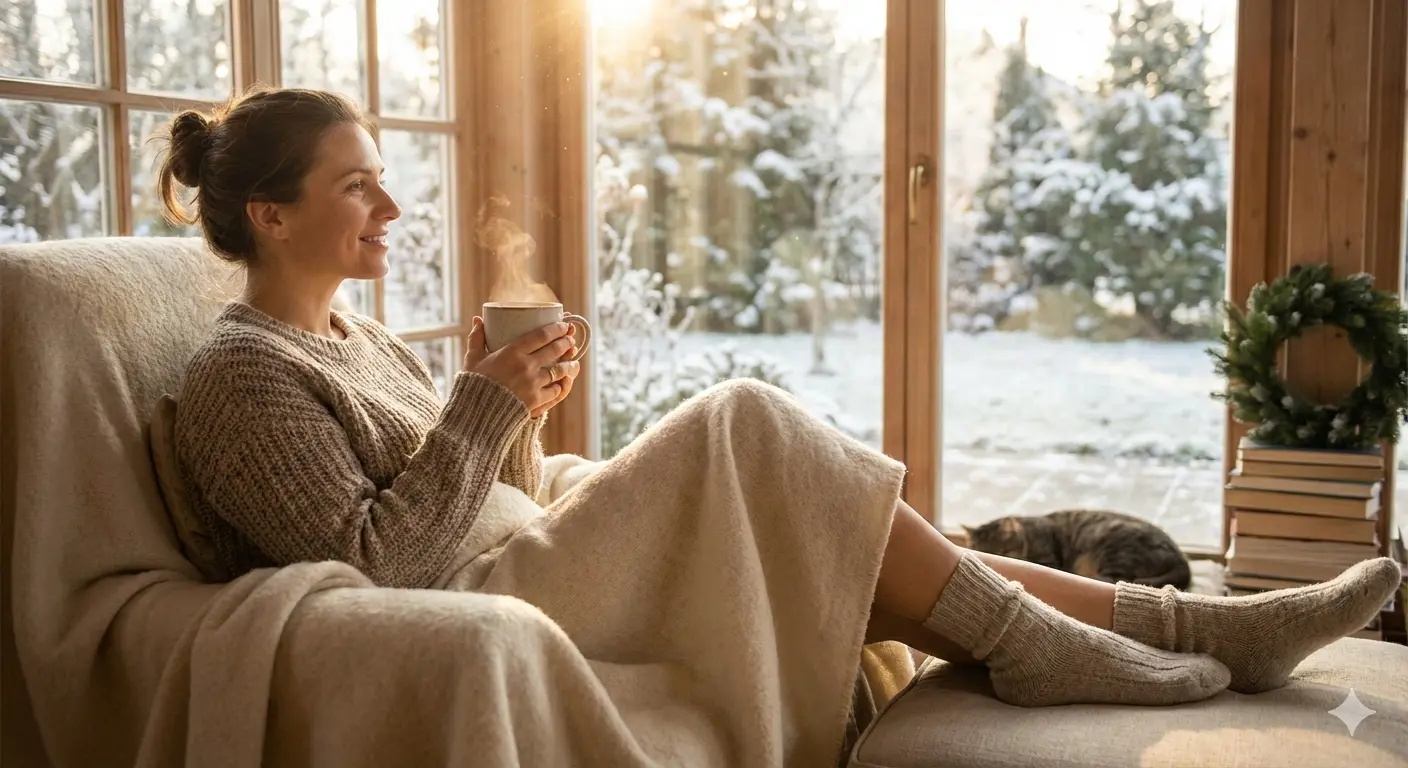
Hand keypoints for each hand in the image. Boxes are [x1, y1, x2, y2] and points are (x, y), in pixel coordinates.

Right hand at [462, 317, 577, 415]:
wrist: (476, 414)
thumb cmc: (474, 384)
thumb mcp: (472, 359)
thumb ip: (476, 338)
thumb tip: (477, 320)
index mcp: (512, 352)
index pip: (541, 335)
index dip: (556, 328)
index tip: (564, 325)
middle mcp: (526, 365)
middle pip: (554, 350)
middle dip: (566, 342)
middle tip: (570, 339)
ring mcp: (533, 383)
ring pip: (559, 370)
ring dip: (569, 365)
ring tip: (573, 362)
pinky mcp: (536, 400)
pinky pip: (555, 390)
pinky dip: (561, 386)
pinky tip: (564, 382)